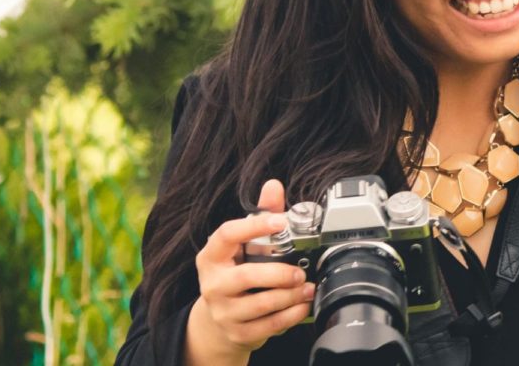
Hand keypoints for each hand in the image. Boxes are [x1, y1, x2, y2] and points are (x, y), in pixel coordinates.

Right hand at [184, 180, 313, 364]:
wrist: (219, 321)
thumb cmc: (234, 275)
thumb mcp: (241, 246)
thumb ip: (259, 215)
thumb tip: (273, 186)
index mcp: (211, 256)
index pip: (226, 235)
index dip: (253, 226)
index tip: (280, 221)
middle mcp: (212, 284)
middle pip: (245, 276)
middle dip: (278, 273)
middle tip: (299, 271)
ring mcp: (224, 311)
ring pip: (260, 304)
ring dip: (290, 296)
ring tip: (307, 287)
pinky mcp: (238, 333)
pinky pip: (269, 325)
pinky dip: (291, 315)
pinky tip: (302, 305)